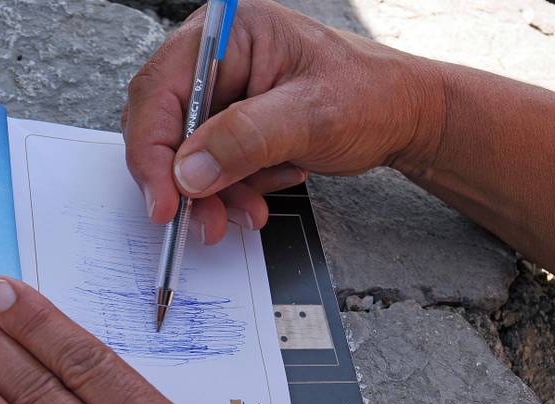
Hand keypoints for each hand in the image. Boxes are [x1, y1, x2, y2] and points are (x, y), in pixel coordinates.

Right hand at [122, 0, 442, 243]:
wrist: (402, 116)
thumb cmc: (371, 96)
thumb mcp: (311, 116)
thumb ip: (245, 139)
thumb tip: (186, 172)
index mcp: (227, 33)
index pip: (160, 91)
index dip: (152, 152)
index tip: (165, 203)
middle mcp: (214, 59)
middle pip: (163, 126)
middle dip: (184, 181)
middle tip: (206, 220)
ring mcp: (221, 93)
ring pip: (183, 156)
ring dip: (213, 193)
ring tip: (252, 209)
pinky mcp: (229, 124)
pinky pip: (208, 167)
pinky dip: (231, 190)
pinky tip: (268, 186)